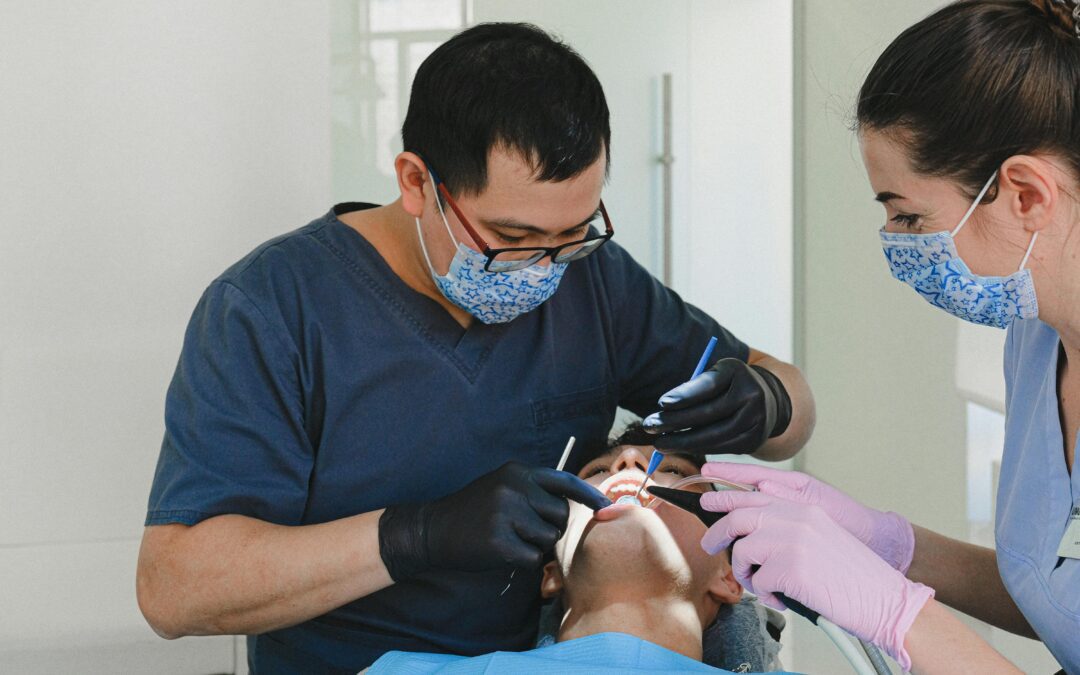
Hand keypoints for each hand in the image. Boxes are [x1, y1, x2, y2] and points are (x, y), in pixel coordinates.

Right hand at [378, 461, 610, 579]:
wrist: (432, 530)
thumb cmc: (473, 511)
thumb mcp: (502, 486)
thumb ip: (533, 490)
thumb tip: (577, 504)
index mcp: (518, 472)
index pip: (565, 481)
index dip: (589, 495)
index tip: (607, 507)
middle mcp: (514, 487)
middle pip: (561, 514)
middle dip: (551, 527)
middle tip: (526, 531)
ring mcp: (506, 513)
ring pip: (548, 538)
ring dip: (535, 545)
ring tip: (510, 538)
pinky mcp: (499, 540)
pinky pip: (532, 558)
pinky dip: (522, 561)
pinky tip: (501, 552)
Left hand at [641, 358, 791, 454]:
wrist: (769, 401)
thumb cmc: (730, 385)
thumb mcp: (717, 374)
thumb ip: (695, 386)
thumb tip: (665, 407)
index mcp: (738, 372)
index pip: (708, 385)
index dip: (684, 395)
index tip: (661, 403)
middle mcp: (751, 395)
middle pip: (708, 414)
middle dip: (675, 422)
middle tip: (650, 427)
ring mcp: (755, 420)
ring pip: (713, 436)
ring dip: (682, 441)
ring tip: (660, 443)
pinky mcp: (753, 440)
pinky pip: (720, 448)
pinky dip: (698, 448)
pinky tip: (680, 447)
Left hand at [700, 491, 933, 670]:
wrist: (884, 598)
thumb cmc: (853, 576)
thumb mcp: (819, 536)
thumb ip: (787, 527)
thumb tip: (747, 536)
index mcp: (804, 507)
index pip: (754, 494)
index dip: (725, 498)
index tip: (707, 501)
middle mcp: (796, 517)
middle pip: (739, 517)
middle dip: (717, 533)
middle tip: (708, 546)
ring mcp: (793, 540)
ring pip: (743, 551)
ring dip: (746, 573)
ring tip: (763, 585)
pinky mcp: (791, 567)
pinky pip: (759, 582)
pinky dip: (767, 595)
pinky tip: (785, 599)